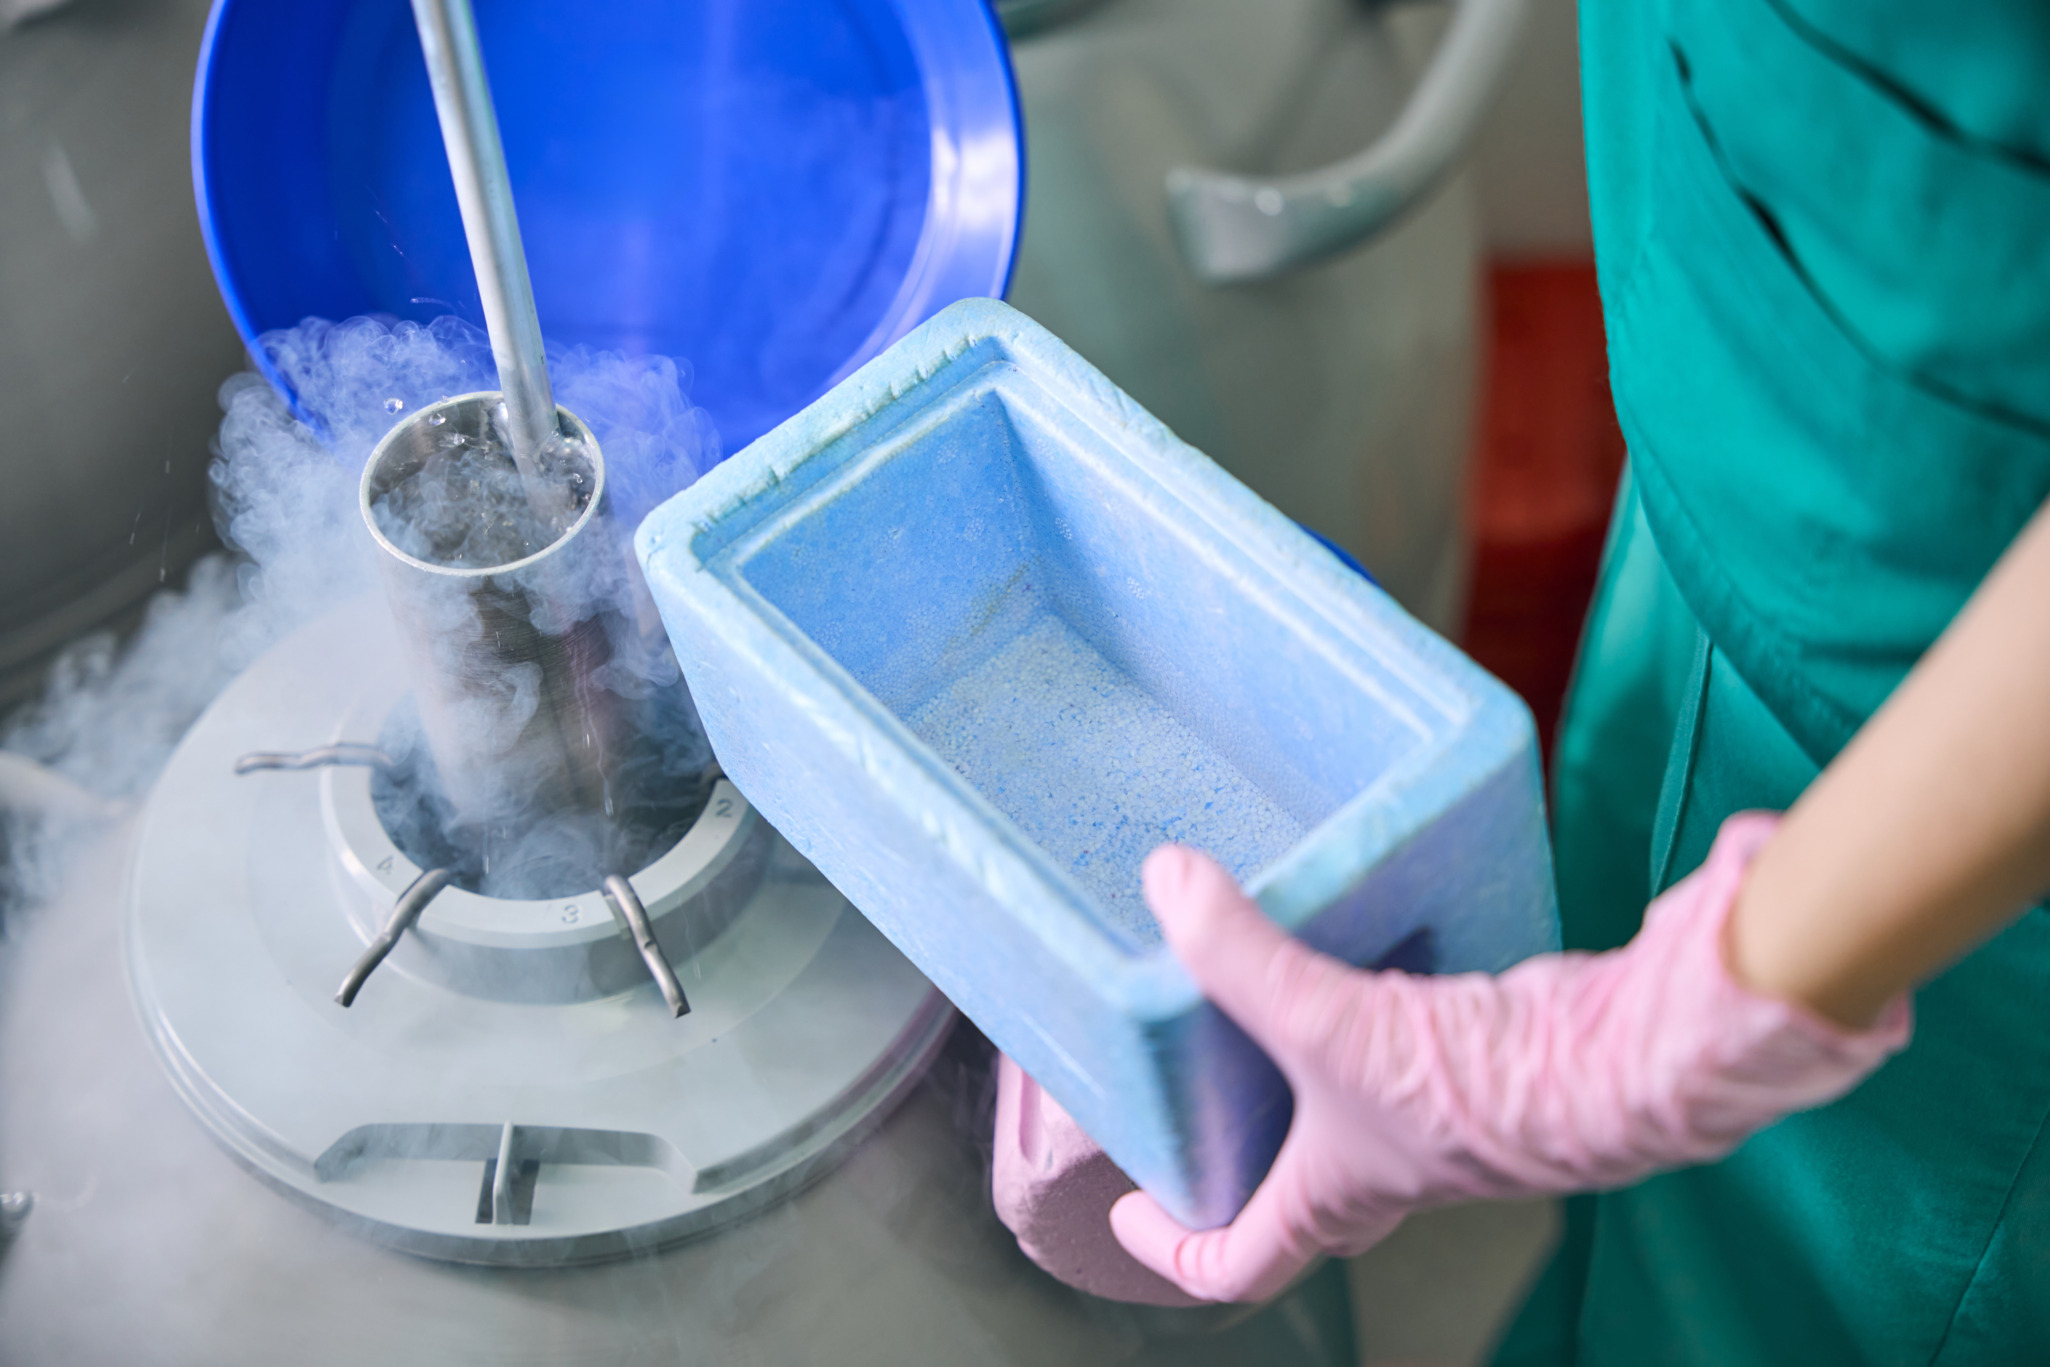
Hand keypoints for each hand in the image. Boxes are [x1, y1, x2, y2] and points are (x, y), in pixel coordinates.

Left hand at [1107, 814, 1910, 1302]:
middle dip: (1227, 1147)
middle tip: (1174, 1084)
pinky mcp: (1476, 1048)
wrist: (1630, 1059)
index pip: (1235, 1265)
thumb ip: (1238, 953)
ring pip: (1339, 1102)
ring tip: (1233, 986)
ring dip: (1288, 1061)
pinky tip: (1336, 930)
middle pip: (1287, 1187)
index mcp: (1333, 1197)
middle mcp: (1382, 1168)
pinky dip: (1354, 993)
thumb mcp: (1330, 1019)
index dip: (1168, 1251)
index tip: (1126, 1204)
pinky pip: (1391, 1032)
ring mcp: (1433, 1113)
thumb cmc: (1488, 1087)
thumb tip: (1164, 880)